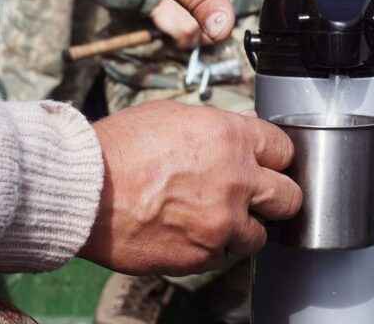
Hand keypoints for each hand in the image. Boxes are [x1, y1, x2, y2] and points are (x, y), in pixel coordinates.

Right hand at [80, 101, 300, 275]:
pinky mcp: (203, 255)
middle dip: (276, 197)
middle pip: (289, 198)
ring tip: (212, 218)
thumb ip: (219, 126)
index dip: (276, 159)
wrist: (84, 188)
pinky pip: (224, 256)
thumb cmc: (120, 147)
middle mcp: (236, 180)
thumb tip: (244, 129)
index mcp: (232, 138)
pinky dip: (213, 247)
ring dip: (243, 228)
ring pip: (259, 234)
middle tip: (257, 198)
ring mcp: (222, 222)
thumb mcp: (174, 116)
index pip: (285, 150)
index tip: (269, 166)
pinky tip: (188, 232)